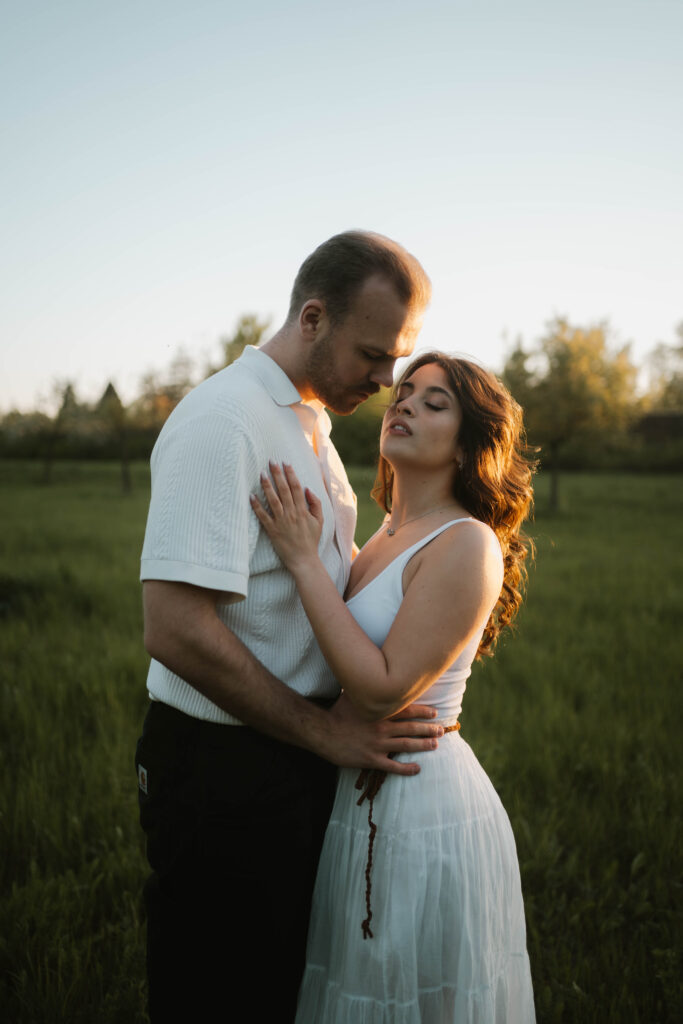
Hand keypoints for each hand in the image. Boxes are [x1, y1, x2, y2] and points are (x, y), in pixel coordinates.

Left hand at [250, 462, 322, 570]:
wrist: (304, 559)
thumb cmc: (311, 540)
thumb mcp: (320, 521)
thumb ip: (316, 504)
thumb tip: (307, 489)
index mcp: (303, 510)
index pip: (296, 488)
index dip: (291, 474)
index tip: (286, 463)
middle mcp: (291, 513)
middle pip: (284, 490)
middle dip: (277, 474)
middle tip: (271, 461)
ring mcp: (281, 521)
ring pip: (273, 500)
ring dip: (267, 486)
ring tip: (261, 473)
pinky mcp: (272, 530)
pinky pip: (263, 516)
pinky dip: (256, 506)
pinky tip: (251, 495)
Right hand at [321, 693, 442, 774]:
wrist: (322, 732)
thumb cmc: (337, 711)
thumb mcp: (352, 694)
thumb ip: (366, 687)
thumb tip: (372, 671)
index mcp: (380, 712)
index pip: (407, 710)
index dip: (423, 712)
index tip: (435, 713)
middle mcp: (382, 727)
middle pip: (411, 728)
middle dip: (429, 729)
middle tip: (441, 730)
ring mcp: (378, 745)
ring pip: (406, 745)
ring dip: (423, 745)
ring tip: (435, 745)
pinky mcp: (371, 759)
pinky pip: (392, 766)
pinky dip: (406, 768)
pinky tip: (417, 769)